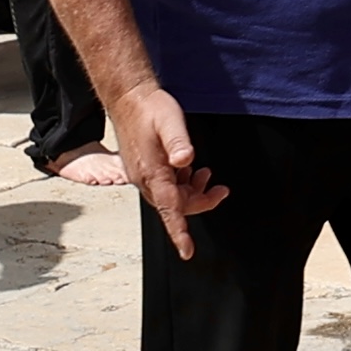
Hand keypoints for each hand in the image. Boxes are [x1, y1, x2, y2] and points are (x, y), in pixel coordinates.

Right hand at [109, 81, 226, 257]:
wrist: (129, 98)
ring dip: (192, 192)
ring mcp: (144, 175)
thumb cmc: (149, 109)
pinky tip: (192, 169)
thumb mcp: (169, 121)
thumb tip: (186, 160)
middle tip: (221, 191)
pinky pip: (167, 186)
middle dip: (199, 202)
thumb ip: (179, 141)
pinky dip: (183, 183)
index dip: (179, 232)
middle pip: (176, 206)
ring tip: (208, 175)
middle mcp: (146, 179)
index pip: (170, 210)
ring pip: (172, 196)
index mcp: (152, 173)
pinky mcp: (146, 168)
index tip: (187, 252)